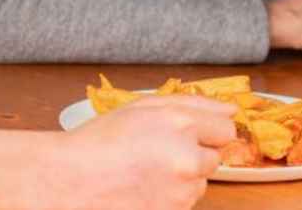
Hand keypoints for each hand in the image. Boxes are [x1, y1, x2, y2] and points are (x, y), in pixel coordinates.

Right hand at [0, 96, 235, 209]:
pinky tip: (142, 191)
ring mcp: (181, 192)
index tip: (185, 133)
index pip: (225, 128)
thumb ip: (192, 103)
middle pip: (215, 157)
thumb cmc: (100, 143)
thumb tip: (233, 108)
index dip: (205, 130)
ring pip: (200, 183)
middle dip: (194, 154)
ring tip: (144, 174)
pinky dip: (170, 199)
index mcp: (179, 124)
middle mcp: (186, 158)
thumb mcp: (141, 107)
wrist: (68, 183)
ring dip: (183, 179)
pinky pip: (184, 204)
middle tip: (157, 154)